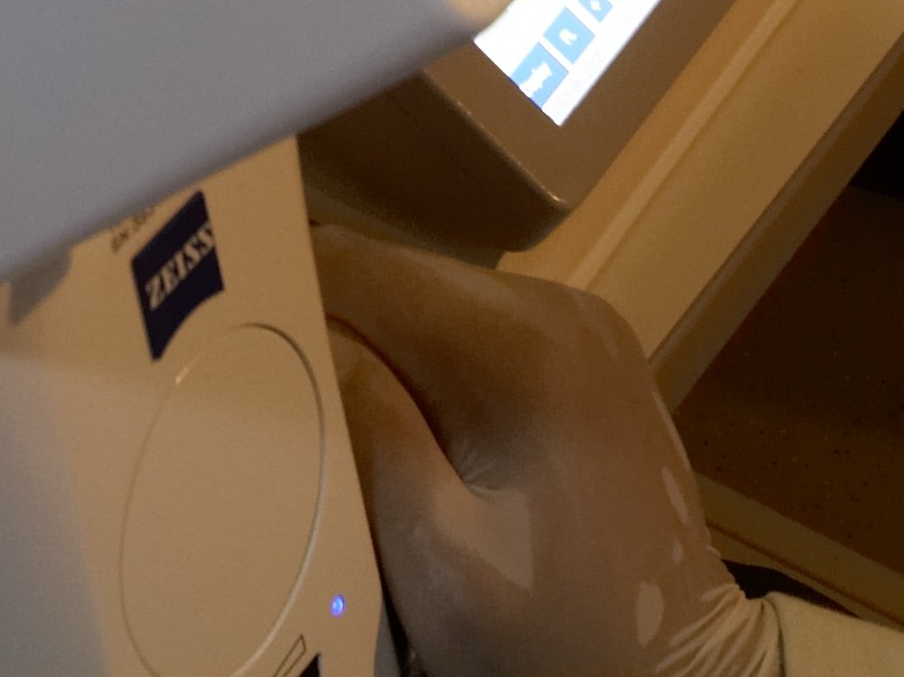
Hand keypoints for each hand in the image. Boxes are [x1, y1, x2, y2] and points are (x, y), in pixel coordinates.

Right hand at [316, 224, 779, 676]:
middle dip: (333, 323)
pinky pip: (481, 326)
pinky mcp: (595, 352)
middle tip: (276, 395)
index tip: (227, 339)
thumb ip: (366, 430)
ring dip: (383, 345)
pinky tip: (419, 434)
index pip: (365, 267)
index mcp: (519, 349)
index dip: (288, 290)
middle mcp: (560, 307)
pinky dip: (433, 362)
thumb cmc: (549, 632)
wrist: (676, 670)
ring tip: (345, 425)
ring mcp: (586, 325)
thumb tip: (304, 334)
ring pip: (436, 295)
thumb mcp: (433, 557)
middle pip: (401, 273)